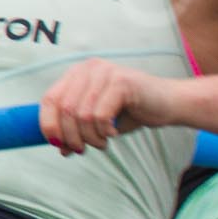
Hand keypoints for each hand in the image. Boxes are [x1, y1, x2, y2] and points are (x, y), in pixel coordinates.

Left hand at [39, 59, 176, 155]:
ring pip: (82, 115)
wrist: (168, 103)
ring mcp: (105, 72)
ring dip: (90, 138)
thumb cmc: (132, 111)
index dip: (49, 125)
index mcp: (77, 74)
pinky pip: (100, 115)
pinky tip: (113, 134)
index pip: (49, 99)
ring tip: (102, 143)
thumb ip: (77, 128)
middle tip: (82, 150)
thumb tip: (60, 147)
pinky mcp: (121, 82)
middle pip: (64, 109)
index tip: (58, 145)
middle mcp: (88, 68)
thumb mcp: (97, 119)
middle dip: (71, 136)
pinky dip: (104, 132)